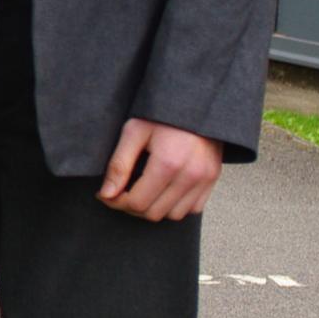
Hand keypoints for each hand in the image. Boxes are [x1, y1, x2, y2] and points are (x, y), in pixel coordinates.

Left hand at [99, 119, 221, 220]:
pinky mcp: (213, 179)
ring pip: (174, 215)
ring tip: (140, 192)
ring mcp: (205, 179)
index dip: (116, 202)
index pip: (138, 202)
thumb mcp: (133, 131)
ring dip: (154, 209)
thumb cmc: (160, 114)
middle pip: (154, 213)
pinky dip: (176, 206)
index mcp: (168, 163)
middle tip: (119, 193)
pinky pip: (193, 208)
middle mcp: (190, 176)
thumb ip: (119, 165)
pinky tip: (162, 190)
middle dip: (131, 207)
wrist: (195, 102)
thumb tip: (106, 194)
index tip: (105, 194)